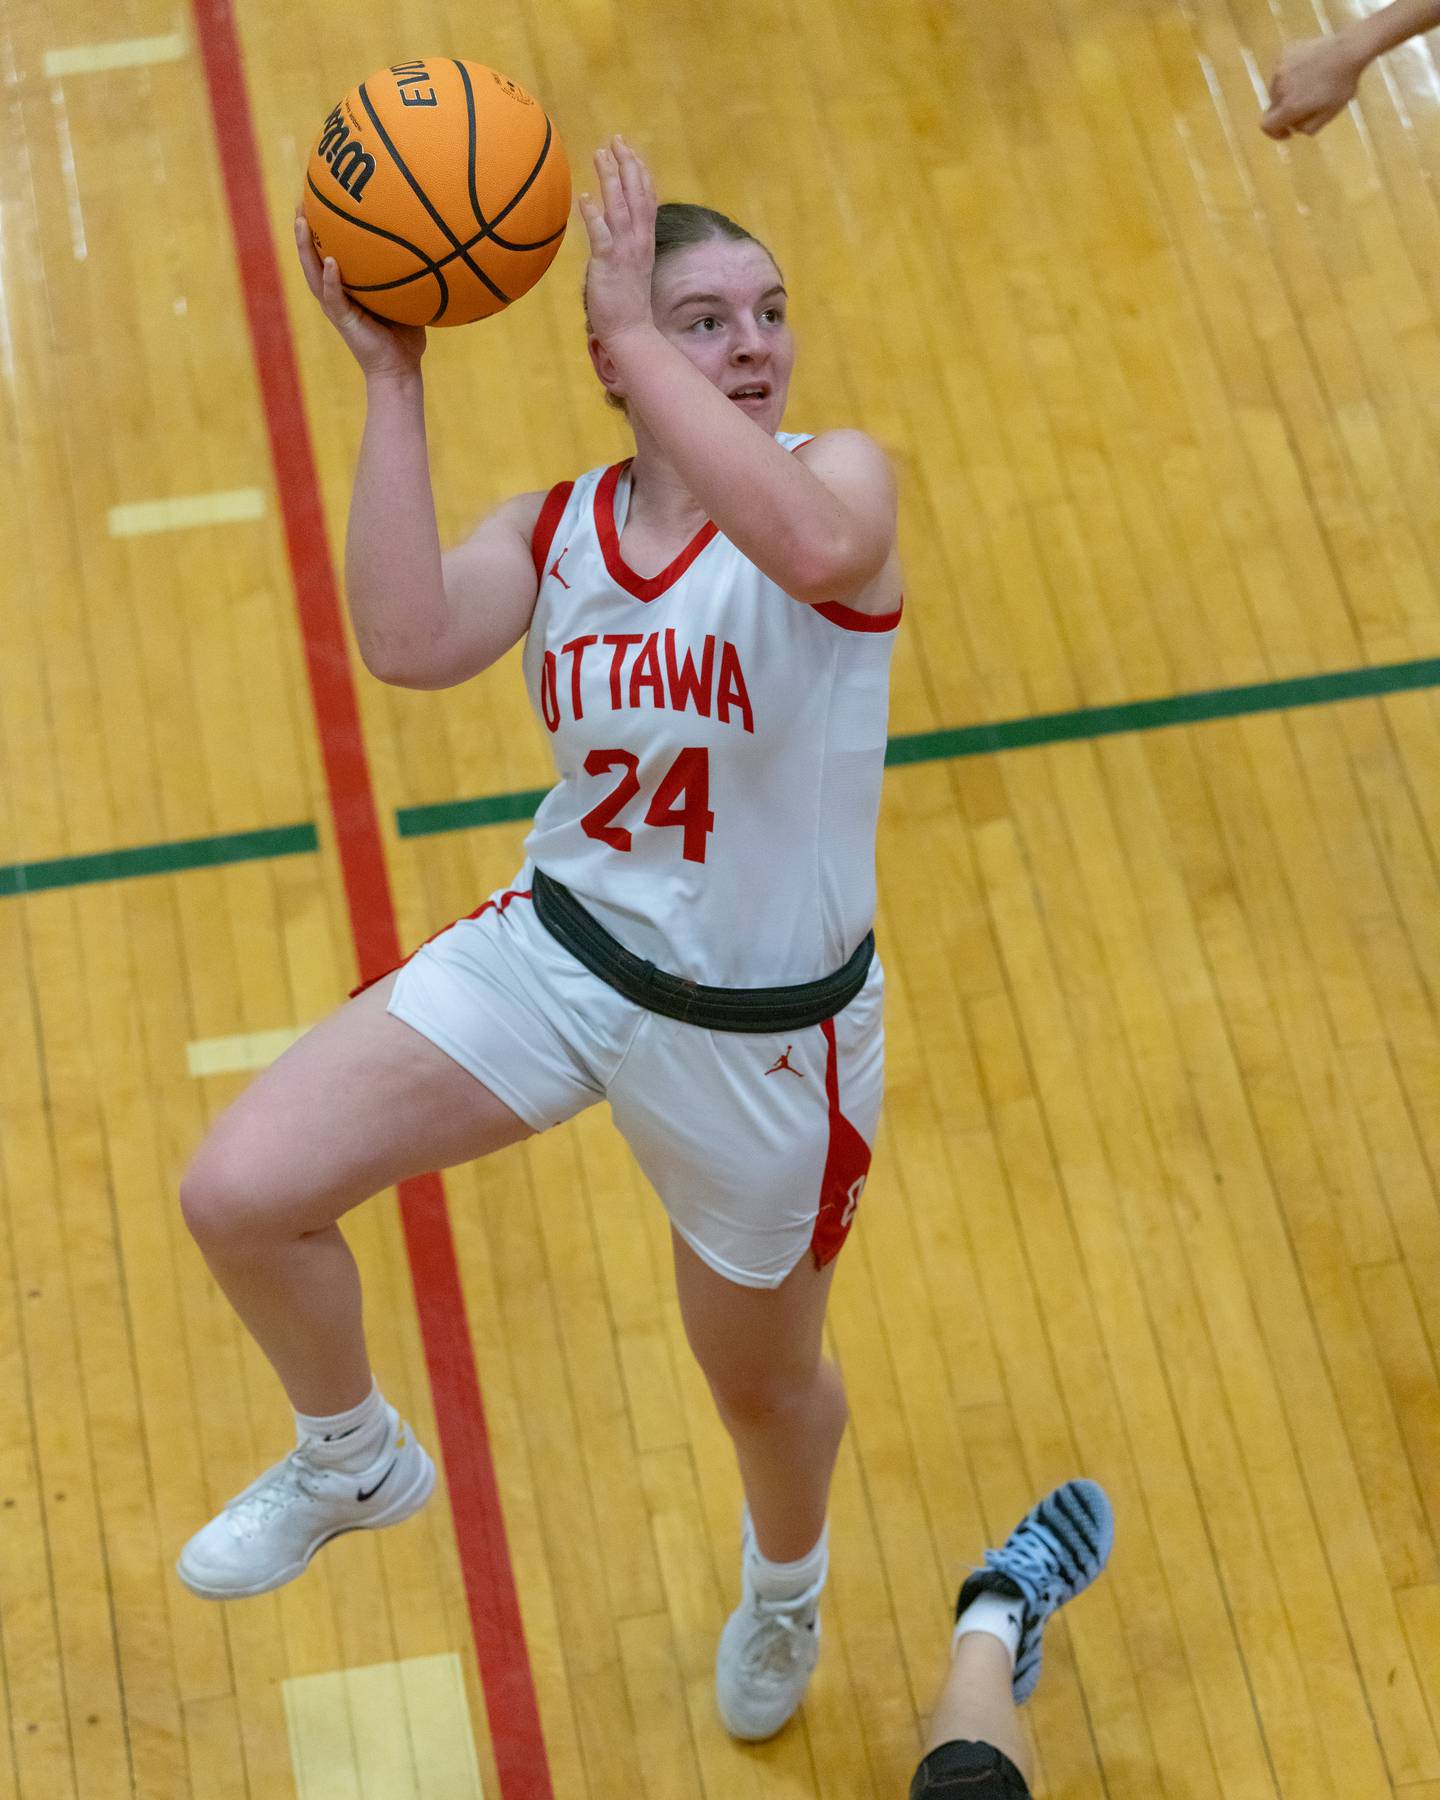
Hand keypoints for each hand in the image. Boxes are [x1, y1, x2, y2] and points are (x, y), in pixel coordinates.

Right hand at [293, 203, 426, 379]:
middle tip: (298, 202)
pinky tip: (330, 262)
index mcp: (347, 288)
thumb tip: (431, 241)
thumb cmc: (406, 336)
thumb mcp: (407, 297)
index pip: (327, 253)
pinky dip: (330, 279)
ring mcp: (336, 308)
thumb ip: (409, 273)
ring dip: (305, 248)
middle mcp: (336, 295)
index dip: (320, 229)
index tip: (317, 199)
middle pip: (311, 257)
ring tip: (300, 222)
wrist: (400, 370)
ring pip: (312, 273)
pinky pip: (333, 297)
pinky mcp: (343, 321)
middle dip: (303, 230)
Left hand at [578, 136, 657, 344]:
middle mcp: (639, 241)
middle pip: (636, 195)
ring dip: (610, 179)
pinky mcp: (609, 264)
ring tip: (600, 154)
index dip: (639, 173)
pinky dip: (594, 215)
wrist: (631, 331)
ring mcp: (625, 251)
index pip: (646, 200)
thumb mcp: (631, 266)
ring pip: (620, 207)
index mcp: (645, 241)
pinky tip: (585, 198)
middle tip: (616, 140)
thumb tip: (611, 228)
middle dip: (627, 165)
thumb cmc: (627, 302)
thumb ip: (624, 244)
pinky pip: (601, 235)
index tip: (630, 151)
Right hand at [1260, 34, 1367, 137]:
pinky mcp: (1285, 53)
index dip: (1274, 133)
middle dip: (1286, 109)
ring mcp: (1281, 69)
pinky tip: (1310, 69)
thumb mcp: (1329, 114)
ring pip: (1277, 88)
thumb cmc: (1342, 84)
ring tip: (1311, 83)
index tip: (1287, 131)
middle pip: (1274, 106)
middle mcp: (1280, 88)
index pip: (1266, 125)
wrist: (1349, 49)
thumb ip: (1307, 128)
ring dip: (1289, 91)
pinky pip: (1282, 71)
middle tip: (1307, 104)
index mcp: (1290, 106)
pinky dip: (1292, 74)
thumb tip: (1293, 128)